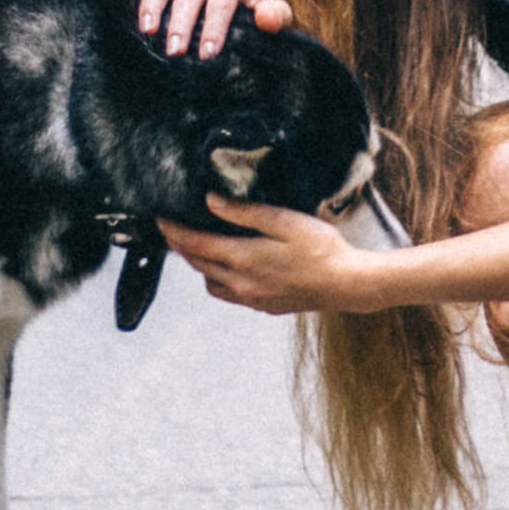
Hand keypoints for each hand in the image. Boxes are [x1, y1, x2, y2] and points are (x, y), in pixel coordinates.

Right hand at [135, 0, 292, 58]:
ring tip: (153, 36)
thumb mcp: (271, 21)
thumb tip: (266, 18)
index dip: (216, 26)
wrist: (232, 17)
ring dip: (159, 11)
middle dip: (185, 23)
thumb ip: (276, 17)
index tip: (208, 53)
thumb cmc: (252, 21)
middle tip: (177, 53)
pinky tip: (144, 27)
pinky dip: (145, 5)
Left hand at [163, 197, 367, 315]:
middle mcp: (241, 284)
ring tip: (201, 247)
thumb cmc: (321, 248)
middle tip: (172, 229)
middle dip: (182, 246)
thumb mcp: (284, 221)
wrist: (347, 285)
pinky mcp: (264, 306)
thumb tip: (211, 203)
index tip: (160, 219)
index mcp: (242, 259)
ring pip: (211, 283)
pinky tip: (230, 268)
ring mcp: (252, 299)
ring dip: (200, 266)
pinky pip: (230, 294)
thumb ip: (245, 213)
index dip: (174, 231)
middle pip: (198, 264)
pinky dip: (220, 279)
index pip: (195, 245)